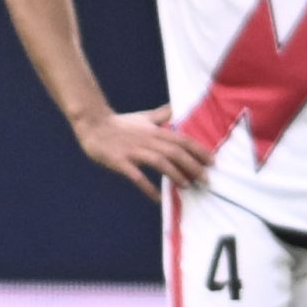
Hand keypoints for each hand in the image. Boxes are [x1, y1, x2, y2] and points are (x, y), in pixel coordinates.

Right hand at [72, 105, 214, 202]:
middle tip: (205, 180)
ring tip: (187, 186)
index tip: (213, 162)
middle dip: (193, 166)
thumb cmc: (120, 123)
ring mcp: (134, 151)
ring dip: (175, 174)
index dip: (199, 150)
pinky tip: (157, 197)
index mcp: (155, 130)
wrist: (93, 125)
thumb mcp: (143, 117)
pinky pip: (136, 176)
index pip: (182, 140)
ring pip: (160, 162)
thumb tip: (175, 109)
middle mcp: (148, 140)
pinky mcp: (120, 161)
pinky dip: (148, 187)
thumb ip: (161, 116)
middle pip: (175, 152)